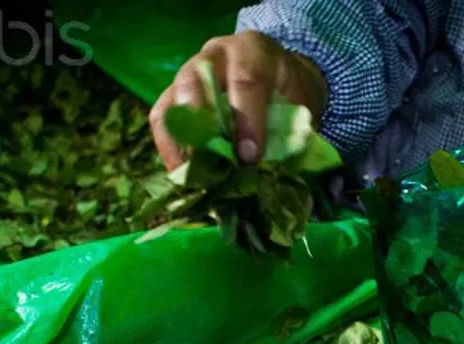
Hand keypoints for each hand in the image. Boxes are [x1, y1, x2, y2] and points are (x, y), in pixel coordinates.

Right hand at [150, 31, 328, 170]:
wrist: (282, 75)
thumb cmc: (291, 90)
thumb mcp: (301, 103)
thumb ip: (287, 129)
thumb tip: (270, 168)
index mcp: (253, 50)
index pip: (246, 79)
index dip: (246, 120)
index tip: (250, 157)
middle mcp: (216, 54)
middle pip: (196, 82)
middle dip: (203, 127)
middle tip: (215, 164)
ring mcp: (190, 71)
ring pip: (172, 99)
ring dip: (179, 140)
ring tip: (192, 173)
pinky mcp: (176, 91)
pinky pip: (162, 116)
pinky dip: (169, 145)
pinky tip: (181, 170)